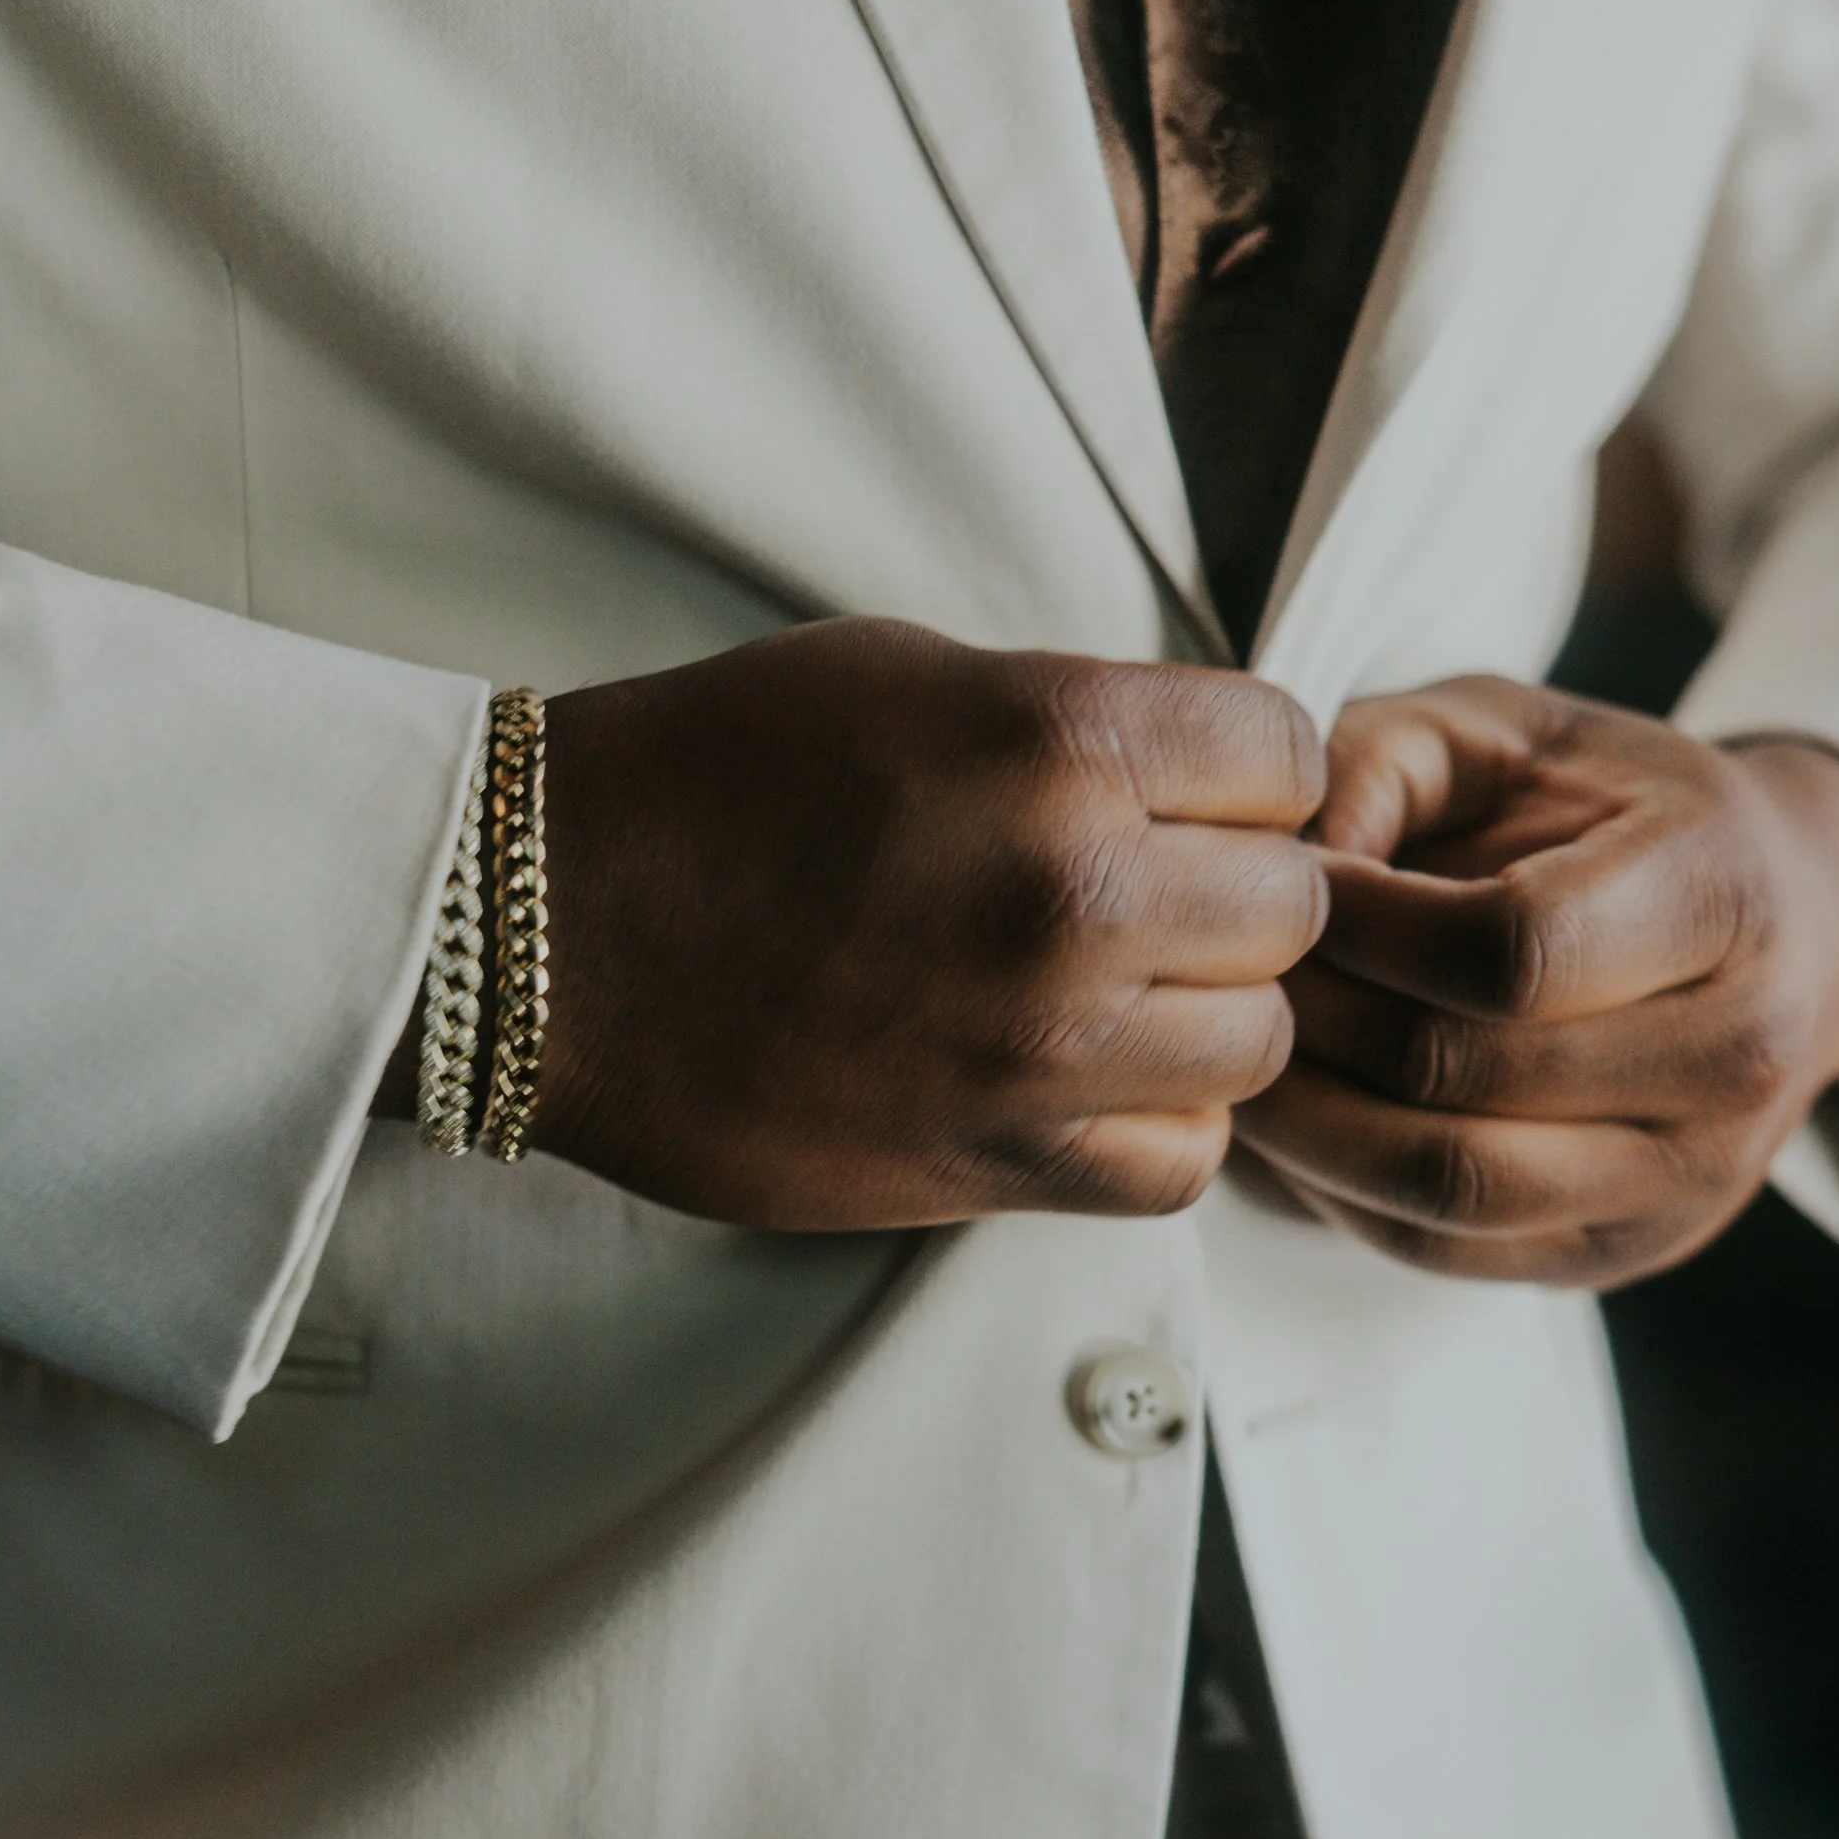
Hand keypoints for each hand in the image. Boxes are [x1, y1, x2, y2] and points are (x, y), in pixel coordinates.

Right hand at [395, 621, 1326, 1230]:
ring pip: (1259, 1043)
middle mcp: (1072, 895)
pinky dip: (1157, 1129)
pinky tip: (1086, 1086)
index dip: (1244, 778)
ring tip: (1110, 996)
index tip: (1185, 798)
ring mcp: (1041, 1044)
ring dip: (1204, 1019)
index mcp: (1057, 744)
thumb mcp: (905, 674)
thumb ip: (1074, 723)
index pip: (1288, 757)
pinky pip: (1182, 1164)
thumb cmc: (707, 779)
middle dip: (1231, 896)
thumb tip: (1202, 776)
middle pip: (1293, 907)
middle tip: (1141, 899)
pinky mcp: (995, 1159)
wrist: (544, 934)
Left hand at [1232, 674, 1838, 1285]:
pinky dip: (1341, 1193)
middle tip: (1225, 981)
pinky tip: (1295, 1125)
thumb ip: (1386, 759)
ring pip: (1450, 1186)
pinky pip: (1445, 1249)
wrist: (1795, 930)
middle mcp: (1737, 1052)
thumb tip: (1284, 863)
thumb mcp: (1512, 729)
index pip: (1512, 949)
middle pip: (1466, 1076)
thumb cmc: (1621, 813)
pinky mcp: (1627, 1250)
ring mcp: (1690, 1175)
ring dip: (1308, 1129)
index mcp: (1724, 895)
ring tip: (1241, 1057)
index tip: (1286, 894)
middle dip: (1315, 1025)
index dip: (1365, 929)